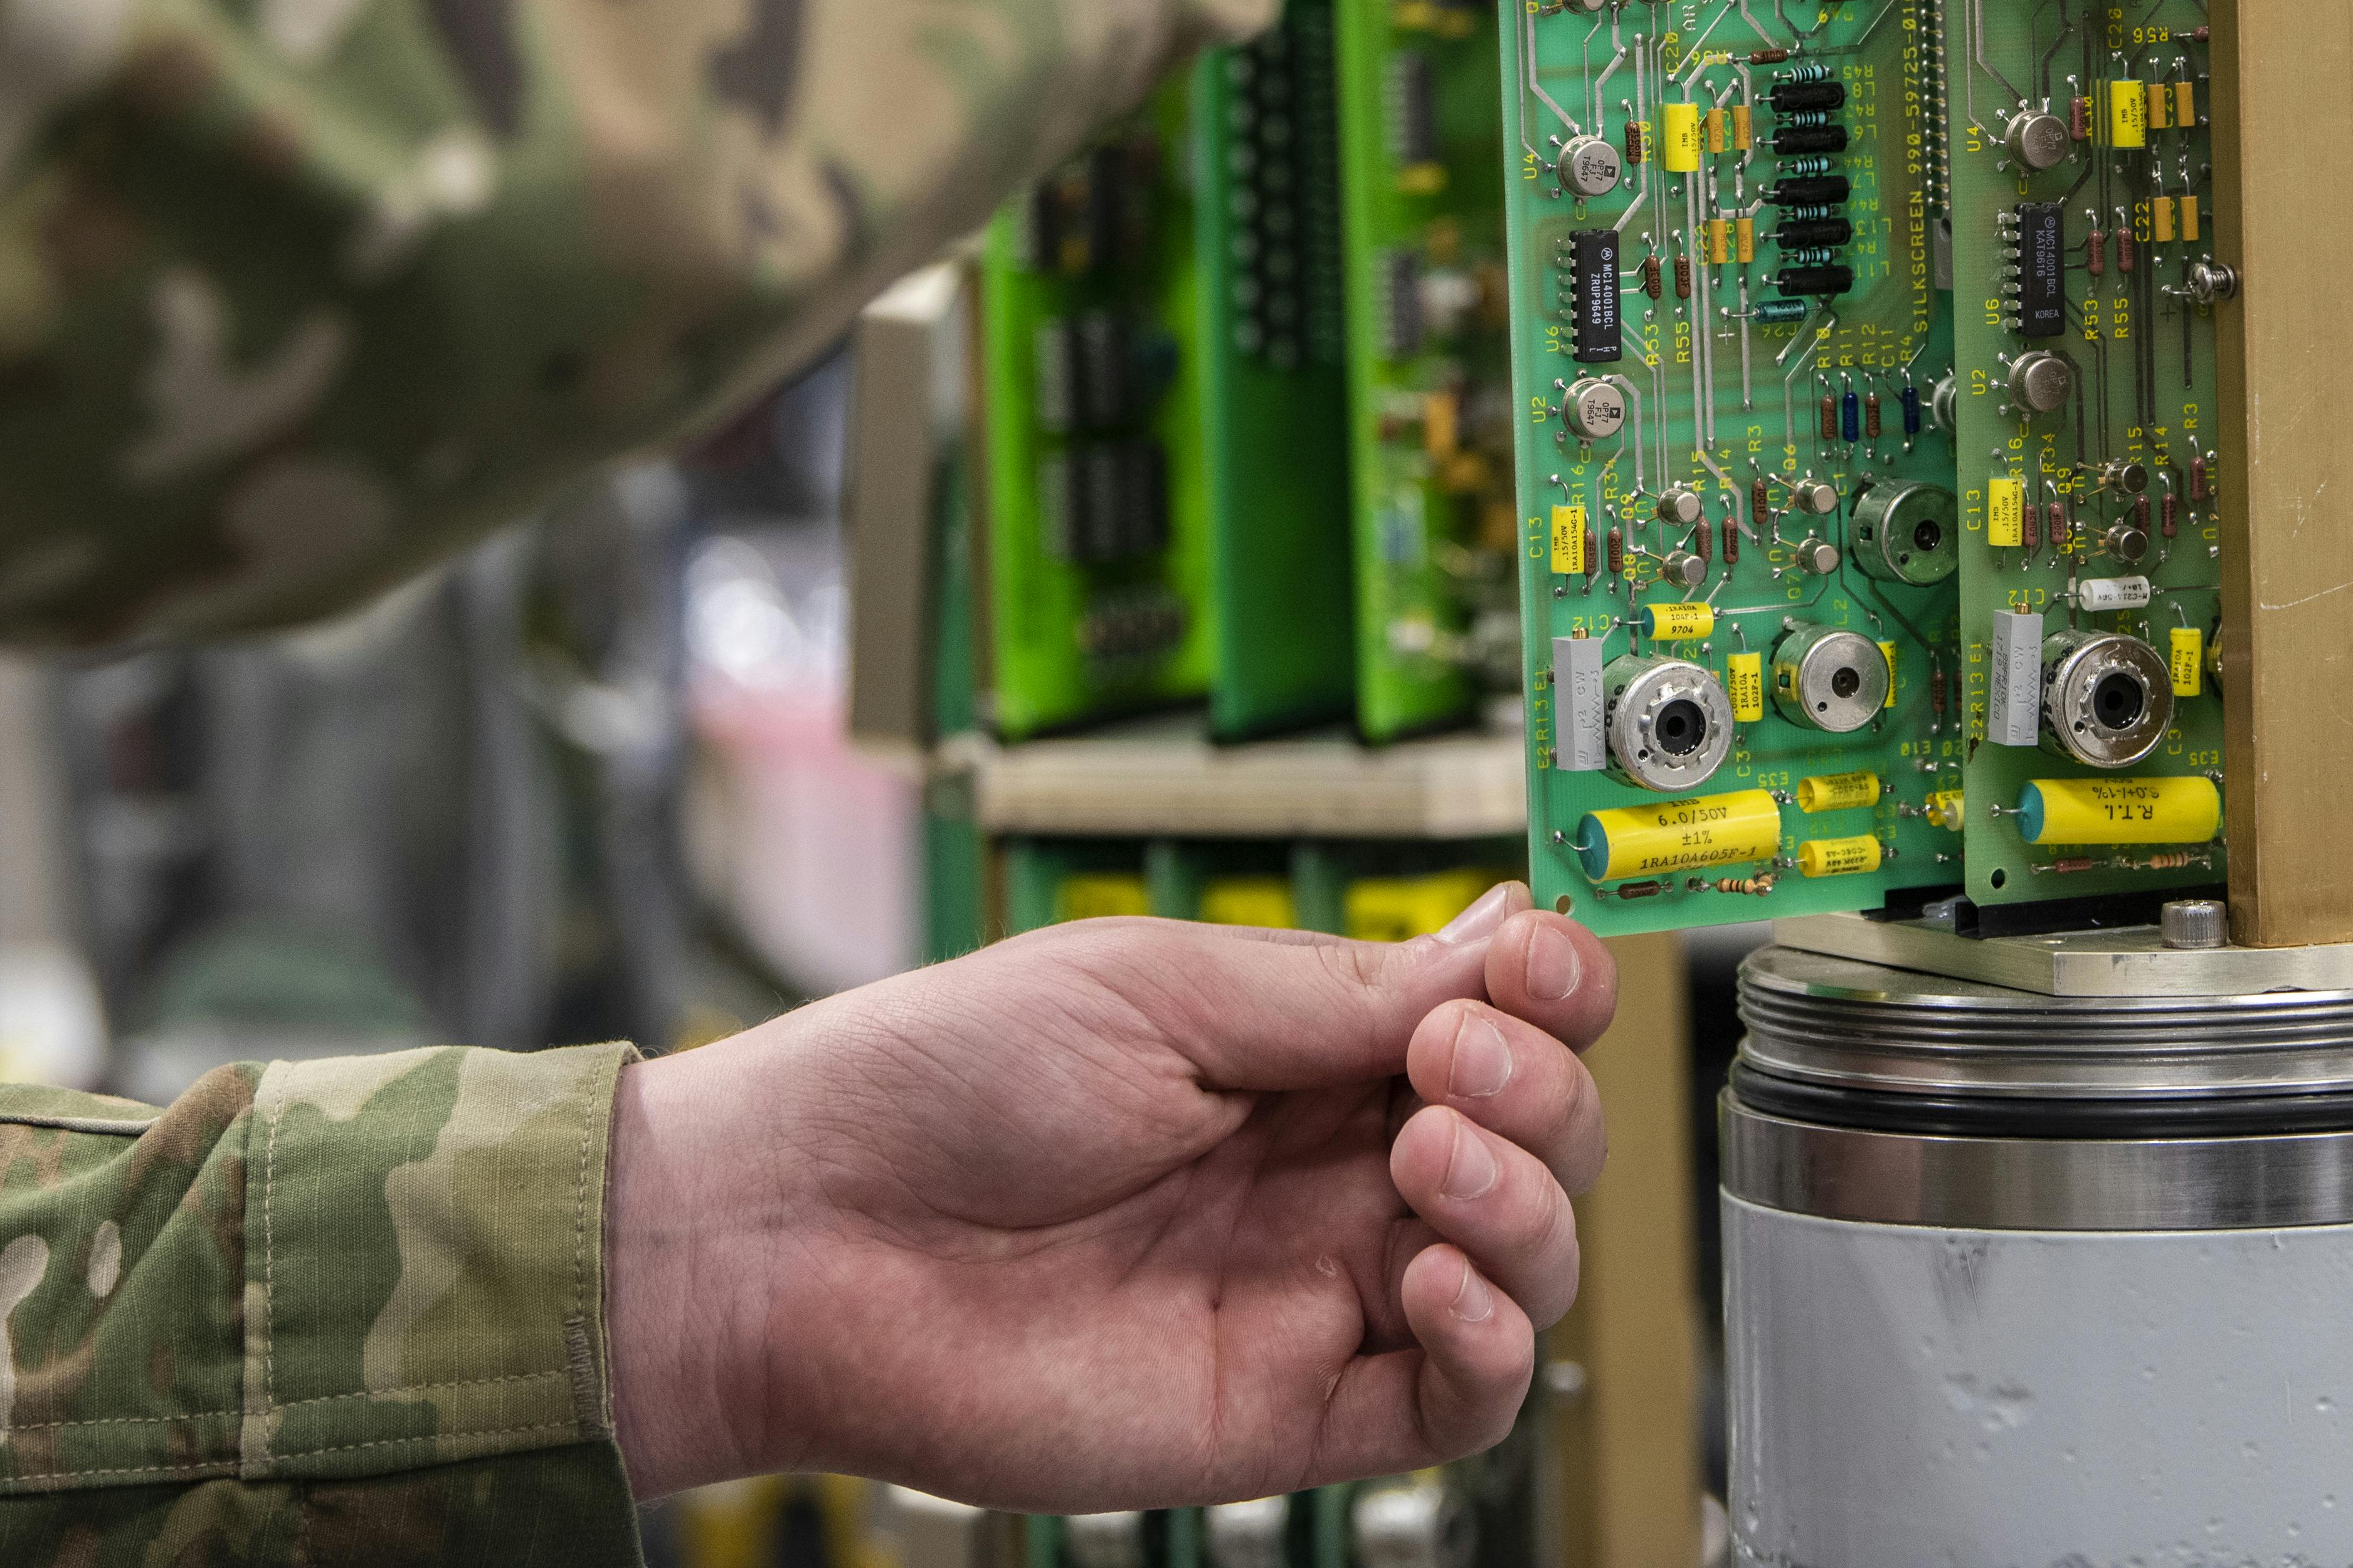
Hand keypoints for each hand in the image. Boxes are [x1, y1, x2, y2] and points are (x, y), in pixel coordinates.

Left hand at [602, 883, 1621, 1510]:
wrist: (805, 1233)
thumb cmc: (935, 1084)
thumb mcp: (1153, 987)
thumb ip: (1339, 992)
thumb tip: (1505, 943)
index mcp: (1300, 1051)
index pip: (1495, 1023)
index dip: (1547, 994)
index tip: (1535, 967)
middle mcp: (1328, 1170)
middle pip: (1536, 1141)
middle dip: (1539, 1090)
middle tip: (1453, 1064)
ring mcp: (1314, 1291)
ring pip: (1521, 1268)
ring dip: (1525, 1202)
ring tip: (1430, 1153)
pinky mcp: (1288, 1409)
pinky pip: (1452, 1403)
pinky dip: (1488, 1343)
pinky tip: (1436, 1281)